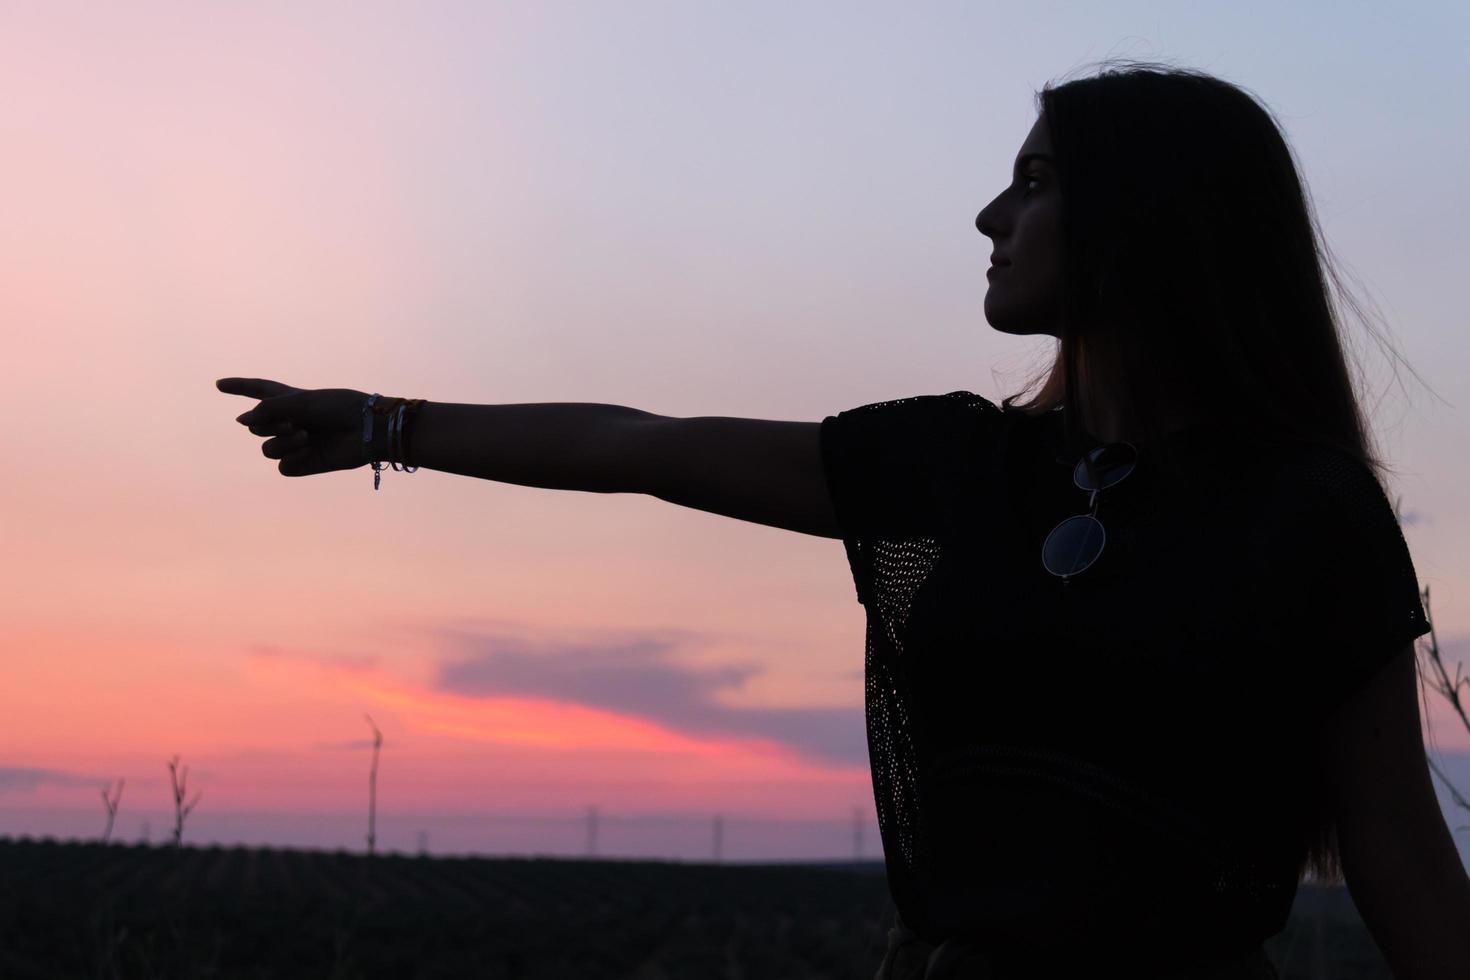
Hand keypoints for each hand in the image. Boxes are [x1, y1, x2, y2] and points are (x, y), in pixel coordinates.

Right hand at [216, 377, 369, 476]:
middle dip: (270, 424)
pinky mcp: (305, 464)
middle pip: (256, 426)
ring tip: (306, 436)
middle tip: (296, 421)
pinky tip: (310, 452)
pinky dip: (292, 460)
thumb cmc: (340, 408)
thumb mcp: (301, 401)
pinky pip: (282, 467)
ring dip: (282, 442)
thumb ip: (268, 408)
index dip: (239, 387)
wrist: (367, 428)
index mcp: (291, 400)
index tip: (219, 384)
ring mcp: (296, 444)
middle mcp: (290, 422)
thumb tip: (241, 421)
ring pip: (266, 449)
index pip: (259, 390)